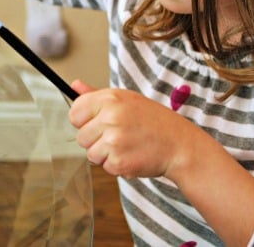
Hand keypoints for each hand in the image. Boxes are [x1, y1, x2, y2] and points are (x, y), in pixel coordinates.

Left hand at [68, 80, 203, 180]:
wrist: (180, 145)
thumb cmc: (153, 120)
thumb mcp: (127, 99)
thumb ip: (96, 94)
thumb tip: (74, 86)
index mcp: (110, 99)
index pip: (75, 112)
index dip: (84, 120)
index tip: (97, 123)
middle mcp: (110, 118)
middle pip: (80, 136)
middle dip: (95, 139)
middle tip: (118, 135)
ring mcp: (114, 141)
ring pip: (90, 154)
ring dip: (105, 154)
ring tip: (126, 145)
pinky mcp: (119, 162)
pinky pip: (104, 167)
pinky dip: (116, 165)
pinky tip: (132, 155)